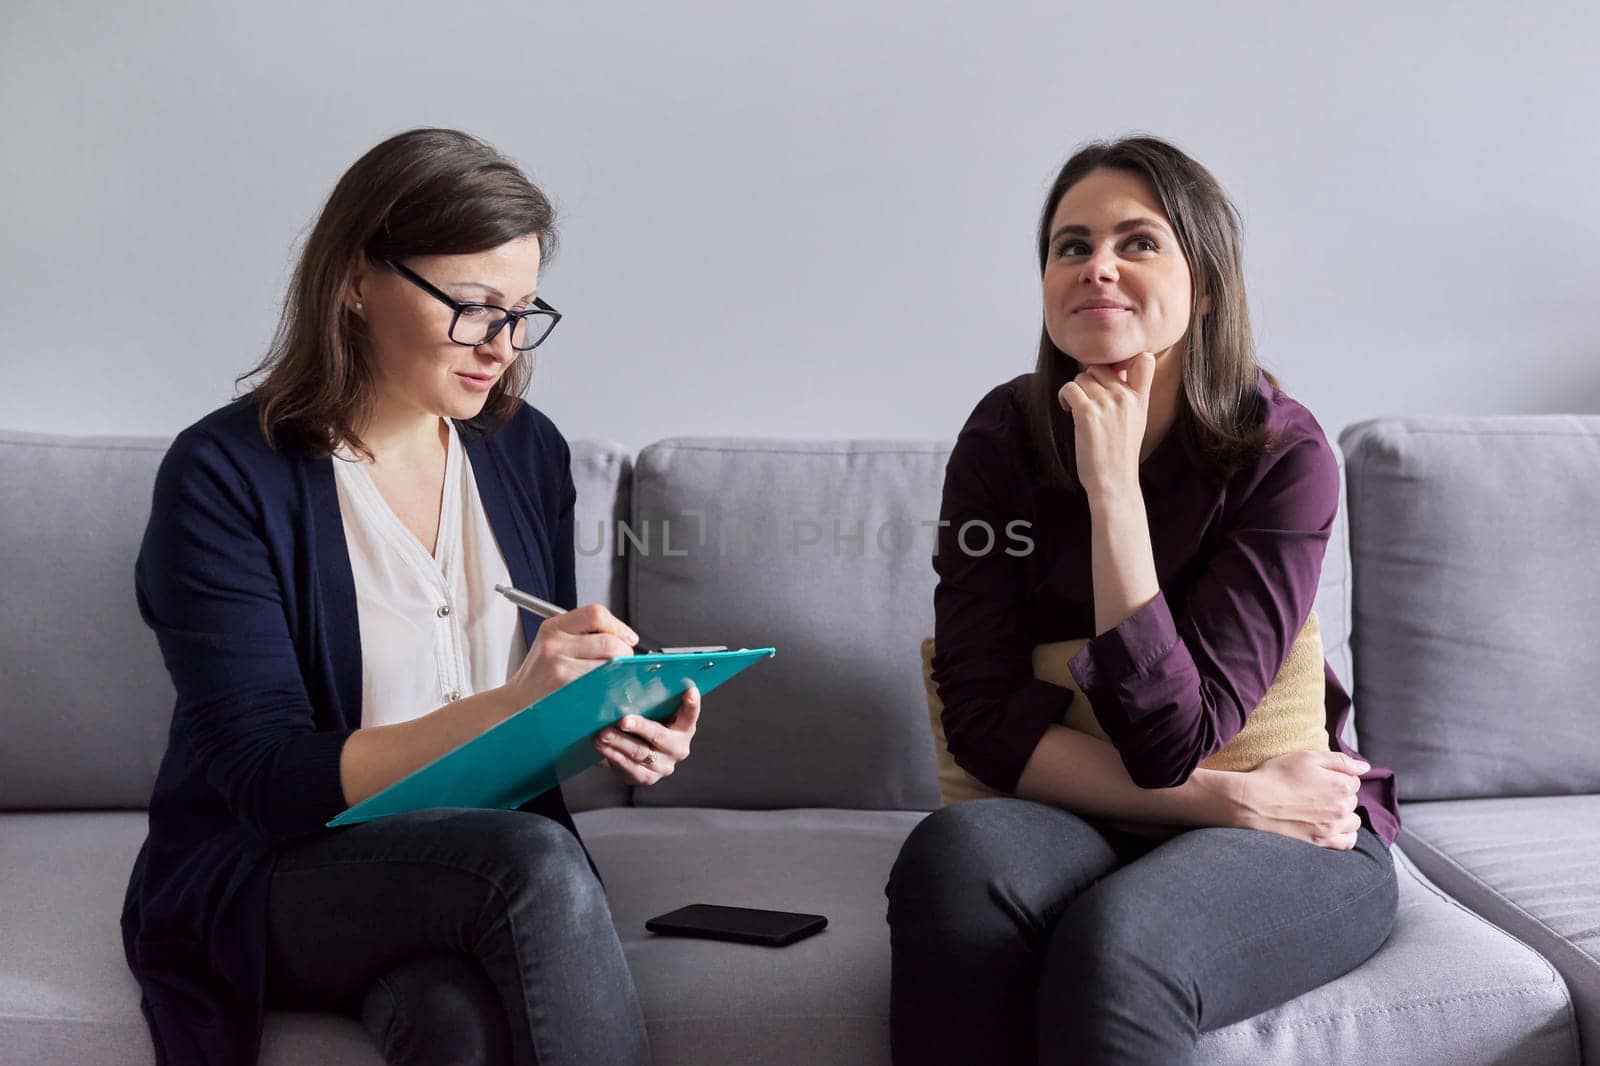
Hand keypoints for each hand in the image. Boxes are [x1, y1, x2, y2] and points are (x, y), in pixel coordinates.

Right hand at [504, 603, 637, 708]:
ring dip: (619, 671)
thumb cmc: (540, 676)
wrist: (516, 704)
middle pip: (608, 640)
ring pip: (608, 664)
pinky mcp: (565, 688)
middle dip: (624, 652)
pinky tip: (604, 689)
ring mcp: (559, 667)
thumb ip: (583, 635)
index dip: (618, 626)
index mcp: (553, 627)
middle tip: (623, 662)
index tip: (628, 638)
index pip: (596, 614)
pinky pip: (600, 683)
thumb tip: (624, 637)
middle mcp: (554, 644)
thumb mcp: (553, 644)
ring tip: (613, 676)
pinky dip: (609, 686)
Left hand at [592, 683, 699, 784]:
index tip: (689, 690)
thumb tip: (627, 676)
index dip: (691, 704)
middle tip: (623, 720)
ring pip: (640, 753)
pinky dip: (613, 756)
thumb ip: (651, 698)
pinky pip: (629, 768)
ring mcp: (664, 766)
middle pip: (659, 736)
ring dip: (619, 742)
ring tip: (602, 733)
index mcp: (685, 727)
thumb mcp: (653, 710)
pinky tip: (602, 746)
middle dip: (640, 727)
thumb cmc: (647, 721)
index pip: (690, 714)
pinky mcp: (647, 778)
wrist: (638, 752)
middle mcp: (678, 748)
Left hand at [1057, 351, 1154, 500]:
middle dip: (1089, 382)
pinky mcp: (1088, 413)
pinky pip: (1070, 388)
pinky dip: (1064, 397)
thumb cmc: (1120, 453)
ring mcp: (1107, 404)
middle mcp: (1126, 397)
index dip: (1123, 360)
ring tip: (1078, 409)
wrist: (1114, 481)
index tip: (1112, 375)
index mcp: (1140, 398)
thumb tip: (1117, 369)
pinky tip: (1069, 411)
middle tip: (1087, 401)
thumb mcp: (1136, 420)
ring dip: (1075, 391)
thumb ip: (1131, 394)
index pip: (1144, 359)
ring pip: (1082, 377)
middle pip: (1099, 368)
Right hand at [1235, 750, 1369, 849]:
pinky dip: (1345, 834)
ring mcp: (1333, 827)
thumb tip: (1364, 768)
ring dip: (1344, 814)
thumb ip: (1340, 761)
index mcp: (1341, 785)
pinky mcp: (1322, 842)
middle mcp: (1342, 808)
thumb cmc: (1277, 776)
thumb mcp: (1308, 757)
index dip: (1337, 776)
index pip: (1353, 780)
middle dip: (1339, 794)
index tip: (1320, 776)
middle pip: (1352, 799)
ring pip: (1353, 820)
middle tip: (1315, 790)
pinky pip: (1347, 842)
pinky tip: (1332, 826)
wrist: (1253, 801)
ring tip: (1323, 808)